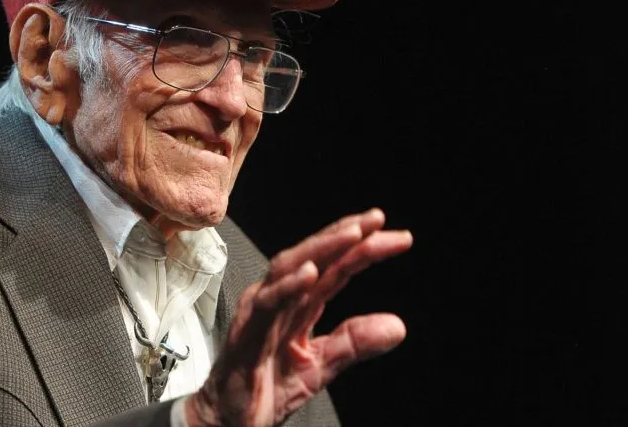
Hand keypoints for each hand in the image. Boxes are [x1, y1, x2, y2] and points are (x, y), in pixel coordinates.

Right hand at [186, 208, 411, 425]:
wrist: (229, 420)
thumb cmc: (264, 387)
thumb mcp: (321, 364)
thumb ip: (354, 342)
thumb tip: (398, 326)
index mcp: (297, 304)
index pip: (333, 268)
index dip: (362, 249)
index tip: (396, 237)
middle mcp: (277, 299)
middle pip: (311, 257)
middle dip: (343, 235)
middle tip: (376, 220)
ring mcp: (259, 313)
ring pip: (287, 268)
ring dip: (320, 249)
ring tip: (351, 234)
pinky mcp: (246, 333)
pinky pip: (267, 304)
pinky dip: (288, 286)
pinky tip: (310, 274)